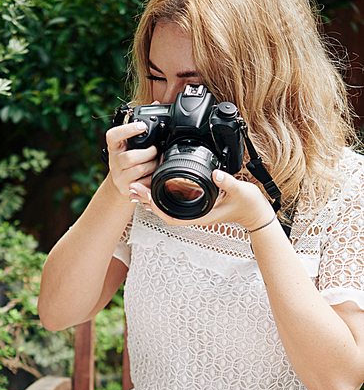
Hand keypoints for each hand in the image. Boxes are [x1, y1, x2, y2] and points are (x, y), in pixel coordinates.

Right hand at [106, 122, 157, 200]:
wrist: (117, 186)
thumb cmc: (126, 164)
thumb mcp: (126, 149)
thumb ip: (135, 140)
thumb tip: (155, 131)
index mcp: (114, 148)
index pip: (113, 136)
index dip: (127, 130)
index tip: (142, 126)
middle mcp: (114, 163)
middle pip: (130, 157)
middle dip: (149, 153)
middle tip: (155, 151)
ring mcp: (119, 178)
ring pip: (138, 170)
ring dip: (152, 165)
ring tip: (156, 162)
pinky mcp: (126, 189)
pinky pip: (144, 184)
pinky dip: (152, 177)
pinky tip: (153, 174)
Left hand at [129, 169, 274, 228]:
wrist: (257, 213)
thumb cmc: (248, 205)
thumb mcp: (240, 191)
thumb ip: (228, 182)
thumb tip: (215, 173)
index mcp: (201, 215)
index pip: (172, 216)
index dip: (156, 207)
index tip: (144, 196)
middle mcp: (195, 215)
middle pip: (164, 211)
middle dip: (147, 200)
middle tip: (132, 187)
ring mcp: (195, 211)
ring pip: (168, 207)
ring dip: (152, 198)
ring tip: (137, 186)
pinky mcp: (198, 205)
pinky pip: (175, 202)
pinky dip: (163, 195)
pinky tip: (155, 186)